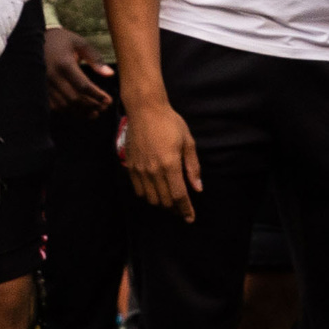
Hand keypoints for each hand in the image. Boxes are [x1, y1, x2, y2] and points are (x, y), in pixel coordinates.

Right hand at [44, 26, 114, 115]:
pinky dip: (68, 110)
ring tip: (95, 113)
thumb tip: (110, 74)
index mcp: (64, 64)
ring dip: (81, 111)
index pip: (83, 86)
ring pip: (64, 105)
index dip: (97, 96)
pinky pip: (54, 106)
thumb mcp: (81, 44)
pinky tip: (79, 110)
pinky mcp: (41, 89)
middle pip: (74, 99)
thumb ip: (96, 59)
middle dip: (91, 105)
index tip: (108, 100)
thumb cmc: (63, 40)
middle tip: (104, 107)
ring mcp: (45, 84)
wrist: (36, 39)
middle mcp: (53, 76)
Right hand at [124, 99, 201, 220]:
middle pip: (165, 201)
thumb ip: (193, 167)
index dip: (186, 210)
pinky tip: (155, 192)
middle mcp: (154, 170)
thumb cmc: (170, 123)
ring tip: (170, 201)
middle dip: (175, 209)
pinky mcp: (131, 167)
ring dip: (162, 204)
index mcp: (170, 164)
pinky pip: (138, 190)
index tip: (190, 218)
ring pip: (151, 199)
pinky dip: (148, 196)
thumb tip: (197, 188)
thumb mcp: (188, 142)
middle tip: (182, 209)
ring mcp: (140, 170)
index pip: (179, 196)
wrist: (145, 110)